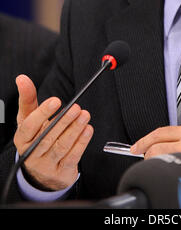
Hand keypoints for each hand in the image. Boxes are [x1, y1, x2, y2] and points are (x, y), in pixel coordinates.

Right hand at [14, 74, 93, 190]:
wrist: (41, 170)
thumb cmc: (35, 137)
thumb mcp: (28, 119)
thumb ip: (27, 98)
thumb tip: (22, 79)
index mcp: (22, 139)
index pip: (29, 126)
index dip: (42, 113)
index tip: (56, 101)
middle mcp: (32, 153)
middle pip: (48, 136)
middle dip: (64, 120)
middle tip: (76, 108)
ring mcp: (46, 165)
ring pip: (62, 146)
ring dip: (75, 129)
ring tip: (84, 116)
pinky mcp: (60, 172)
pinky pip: (72, 157)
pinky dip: (81, 142)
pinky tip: (87, 130)